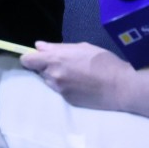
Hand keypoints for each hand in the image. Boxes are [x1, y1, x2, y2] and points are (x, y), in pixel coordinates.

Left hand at [20, 41, 134, 110]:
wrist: (120, 87)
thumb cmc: (103, 61)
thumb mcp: (81, 47)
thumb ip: (57, 47)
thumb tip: (39, 46)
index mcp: (55, 59)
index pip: (27, 60)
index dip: (30, 57)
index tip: (36, 56)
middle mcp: (53, 76)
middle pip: (39, 70)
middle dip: (47, 66)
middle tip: (65, 63)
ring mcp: (59, 90)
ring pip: (49, 81)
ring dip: (55, 76)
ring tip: (75, 73)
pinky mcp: (67, 101)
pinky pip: (59, 90)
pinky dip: (65, 86)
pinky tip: (80, 83)